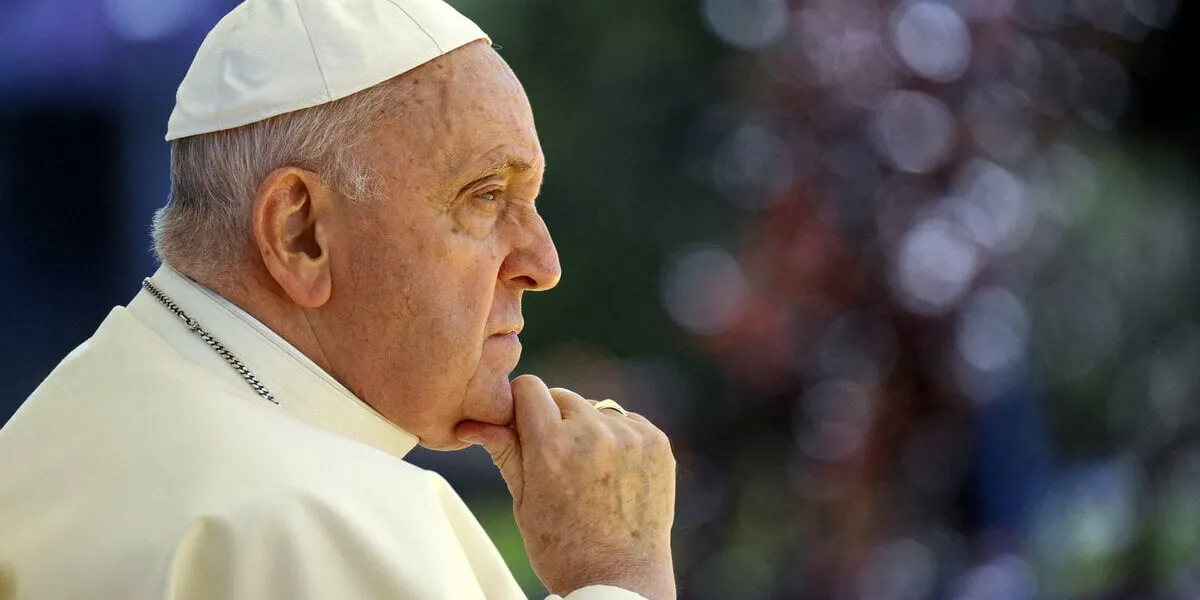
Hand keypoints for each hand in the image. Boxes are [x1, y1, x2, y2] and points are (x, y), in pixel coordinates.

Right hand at [456, 375, 676, 598]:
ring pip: (596, 408)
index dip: (521, 406)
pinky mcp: (658, 443)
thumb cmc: (563, 548)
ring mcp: (630, 437)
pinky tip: (614, 473)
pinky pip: (628, 422)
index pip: (529, 387)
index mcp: (551, 447)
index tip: (523, 427)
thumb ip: (505, 452)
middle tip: (556, 460)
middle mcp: (592, 434)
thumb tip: (471, 424)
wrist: (621, 580)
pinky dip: (618, 438)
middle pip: (563, 397)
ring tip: (588, 471)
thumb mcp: (523, 502)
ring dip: (588, 427)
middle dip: (554, 420)